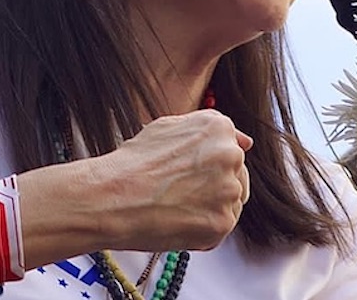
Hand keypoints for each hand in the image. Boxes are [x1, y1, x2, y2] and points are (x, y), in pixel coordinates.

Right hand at [94, 109, 252, 251]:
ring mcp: (229, 190)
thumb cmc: (132, 163)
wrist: (111, 197)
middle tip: (179, 192)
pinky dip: (201, 229)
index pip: (230, 147)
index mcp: (219, 128)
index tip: (193, 174)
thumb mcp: (167, 127)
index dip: (208, 165)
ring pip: (229, 202)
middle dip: (212, 185)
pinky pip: (219, 227)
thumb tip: (246, 141)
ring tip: (174, 206)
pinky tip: (176, 220)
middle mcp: (230, 155)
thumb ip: (207, 130)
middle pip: (234, 175)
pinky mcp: (222, 222)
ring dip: (209, 207)